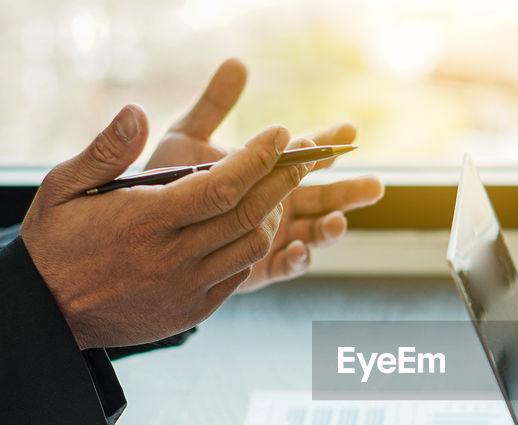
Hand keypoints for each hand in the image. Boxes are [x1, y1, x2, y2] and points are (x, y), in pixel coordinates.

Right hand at [21, 104, 309, 348]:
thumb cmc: (55, 242)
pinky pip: (238, 274)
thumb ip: (105, 150)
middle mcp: (171, 258)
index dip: (258, 158)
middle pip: (248, 215)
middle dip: (282, 180)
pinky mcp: (194, 310)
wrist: (46, 313)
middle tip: (301, 154)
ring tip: (277, 187)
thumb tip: (137, 112)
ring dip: (273, 214)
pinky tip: (251, 223)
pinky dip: (251, 245)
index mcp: (144, 221)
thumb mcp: (62, 186)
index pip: (221, 187)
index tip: (280, 134)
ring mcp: (186, 288)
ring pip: (251, 246)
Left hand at [146, 58, 383, 291]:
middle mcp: (278, 206)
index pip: (308, 156)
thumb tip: (237, 63)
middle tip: (375, 187)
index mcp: (270, 174)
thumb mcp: (188, 138)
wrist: (141, 232)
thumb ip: (214, 105)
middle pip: (325, 198)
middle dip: (351, 193)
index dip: (329, 143)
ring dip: (330, 228)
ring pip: (314, 234)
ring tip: (337, 221)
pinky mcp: (257, 268)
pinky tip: (300, 250)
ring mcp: (272, 237)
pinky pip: (283, 267)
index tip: (350, 128)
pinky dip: (297, 260)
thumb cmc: (164, 183)